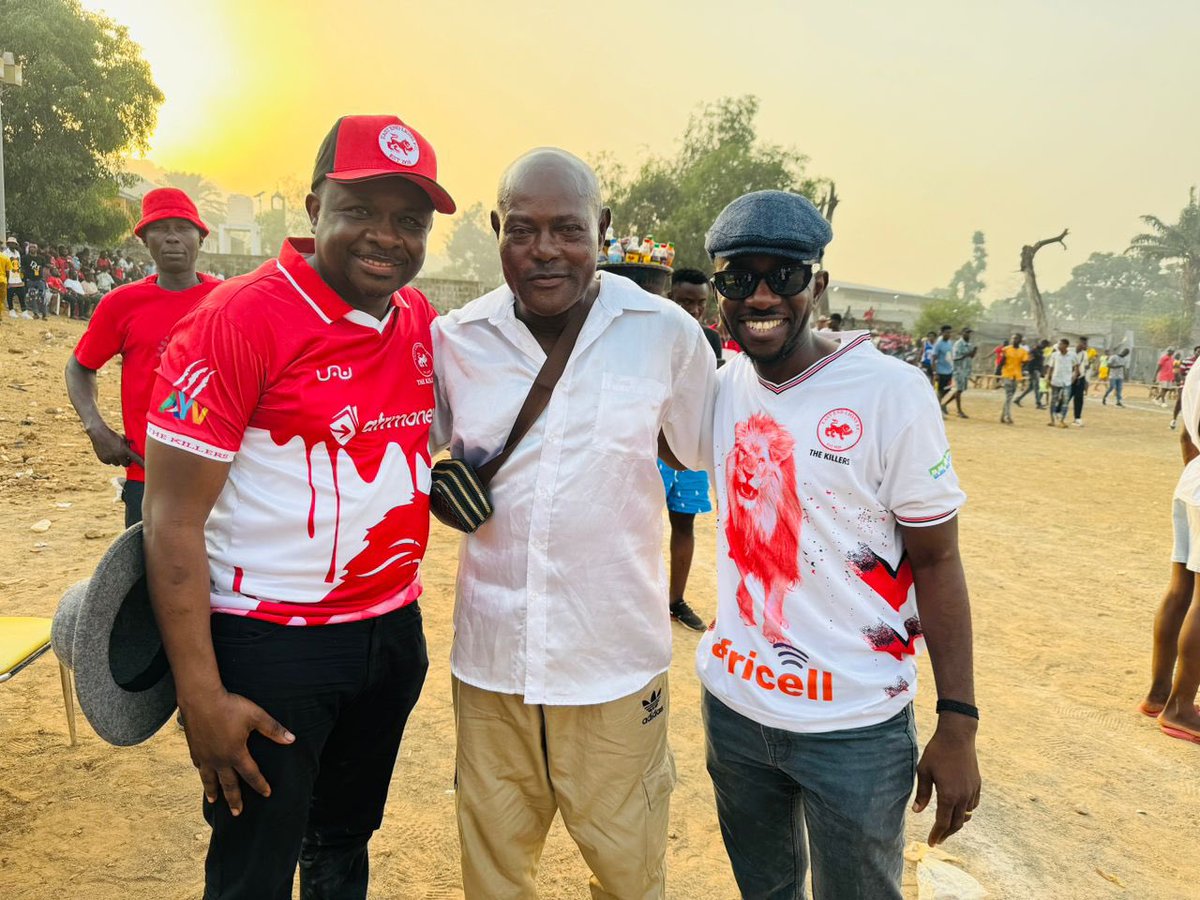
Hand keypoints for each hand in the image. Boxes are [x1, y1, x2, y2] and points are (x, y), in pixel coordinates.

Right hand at [87, 425, 144, 467]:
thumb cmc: (113, 434)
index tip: (147, 468)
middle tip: (125, 456)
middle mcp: (118, 455)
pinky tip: (108, 452)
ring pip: (117, 464)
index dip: (142, 464)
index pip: (136, 459)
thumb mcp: (124, 438)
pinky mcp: (103, 459)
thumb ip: (129, 445)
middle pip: (126, 464)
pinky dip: (109, 459)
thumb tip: (134, 450)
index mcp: (124, 450)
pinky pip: (108, 462)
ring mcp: (110, 458)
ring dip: (117, 460)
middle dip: (126, 461)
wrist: (98, 432)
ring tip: (115, 452)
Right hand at [179, 689, 294, 815]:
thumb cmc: (230, 706)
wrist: (200, 699)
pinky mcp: (194, 748)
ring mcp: (204, 755)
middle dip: (234, 799)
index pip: (251, 774)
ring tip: (214, 802)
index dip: (260, 785)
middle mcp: (219, 759)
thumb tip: (291, 740)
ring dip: (213, 791)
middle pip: (228, 784)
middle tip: (237, 813)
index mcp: (236, 754)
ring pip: (209, 779)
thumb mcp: (255, 716)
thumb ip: (273, 729)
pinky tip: (202, 773)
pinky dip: (202, 773)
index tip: (267, 794)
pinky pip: (199, 765)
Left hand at [912, 718, 979, 845]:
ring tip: (946, 826)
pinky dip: (966, 811)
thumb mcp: (924, 771)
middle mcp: (963, 796)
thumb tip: (917, 812)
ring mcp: (972, 791)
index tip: (931, 843)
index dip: (936, 834)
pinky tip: (959, 810)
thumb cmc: (937, 752)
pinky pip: (973, 804)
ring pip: (966, 815)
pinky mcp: (977, 784)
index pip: (943, 823)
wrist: (957, 736)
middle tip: (937, 839)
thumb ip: (922, 793)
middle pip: (957, 823)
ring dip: (957, 823)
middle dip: (946, 833)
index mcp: (948, 795)